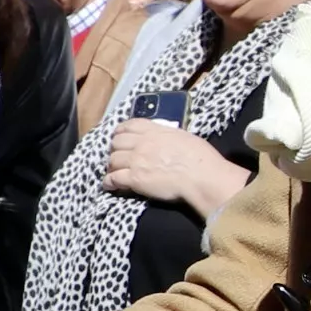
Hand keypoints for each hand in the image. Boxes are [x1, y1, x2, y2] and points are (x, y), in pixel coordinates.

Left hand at [105, 117, 250, 226]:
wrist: (201, 176)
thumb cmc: (201, 157)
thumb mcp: (184, 137)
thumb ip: (168, 136)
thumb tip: (165, 141)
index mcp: (155, 131)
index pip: (130, 125)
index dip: (121, 131)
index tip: (120, 136)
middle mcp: (142, 143)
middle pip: (117, 142)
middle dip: (115, 149)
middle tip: (118, 156)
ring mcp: (136, 160)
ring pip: (113, 160)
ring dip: (112, 166)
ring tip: (114, 172)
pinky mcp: (135, 178)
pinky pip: (114, 178)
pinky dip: (109, 182)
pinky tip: (110, 185)